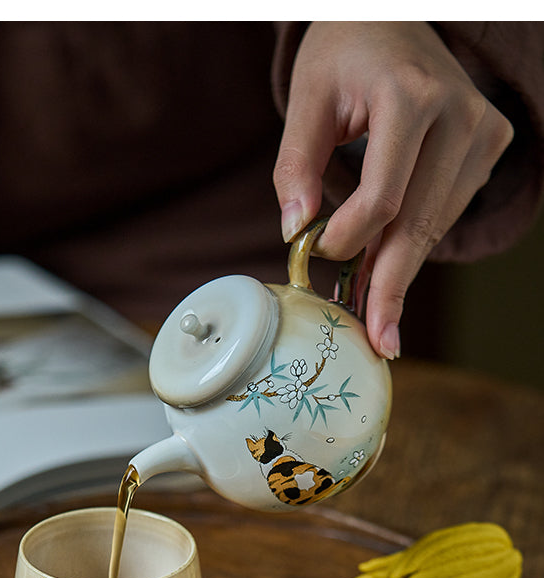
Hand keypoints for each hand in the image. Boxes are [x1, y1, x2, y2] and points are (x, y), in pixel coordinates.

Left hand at [273, 22, 512, 358]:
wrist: (393, 19)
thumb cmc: (345, 53)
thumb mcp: (306, 97)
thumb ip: (295, 166)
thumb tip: (295, 234)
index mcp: (411, 96)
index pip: (383, 196)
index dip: (350, 238)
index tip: (318, 257)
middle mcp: (461, 114)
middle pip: (418, 223)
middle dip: (390, 286)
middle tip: (378, 341)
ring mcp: (482, 133)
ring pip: (433, 226)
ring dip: (397, 271)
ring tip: (373, 314)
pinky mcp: (488, 148)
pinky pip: (442, 214)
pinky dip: (411, 245)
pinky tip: (386, 273)